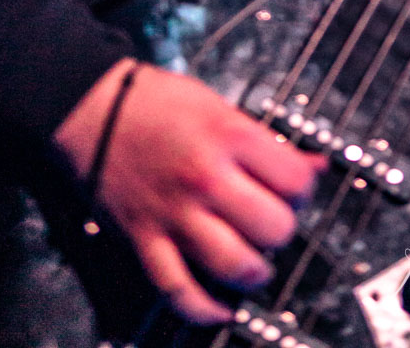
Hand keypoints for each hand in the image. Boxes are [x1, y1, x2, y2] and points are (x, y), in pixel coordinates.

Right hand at [54, 61, 323, 322]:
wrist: (94, 107)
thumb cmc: (156, 101)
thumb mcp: (220, 105)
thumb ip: (268, 141)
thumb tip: (316, 165)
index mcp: (229, 135)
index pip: (294, 181)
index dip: (303, 189)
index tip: (295, 190)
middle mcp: (206, 177)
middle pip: (273, 228)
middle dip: (281, 230)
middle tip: (271, 221)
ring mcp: (175, 212)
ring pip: (234, 265)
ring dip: (254, 272)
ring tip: (255, 264)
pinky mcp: (145, 238)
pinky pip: (178, 289)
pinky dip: (204, 307)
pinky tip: (221, 308)